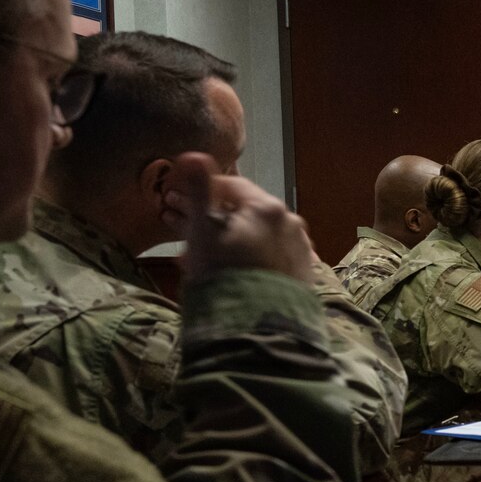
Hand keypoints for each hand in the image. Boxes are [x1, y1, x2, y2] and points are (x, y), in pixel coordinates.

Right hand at [173, 153, 313, 283]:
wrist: (256, 327)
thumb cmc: (223, 274)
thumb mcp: (203, 231)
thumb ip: (201, 191)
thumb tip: (193, 154)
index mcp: (267, 207)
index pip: (230, 186)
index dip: (200, 191)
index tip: (177, 201)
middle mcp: (290, 222)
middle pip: (245, 211)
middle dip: (211, 217)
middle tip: (181, 227)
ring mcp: (300, 248)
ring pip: (257, 234)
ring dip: (229, 238)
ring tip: (200, 255)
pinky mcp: (303, 274)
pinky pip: (270, 256)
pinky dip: (249, 256)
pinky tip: (230, 270)